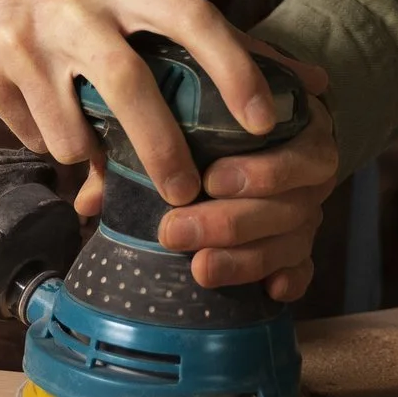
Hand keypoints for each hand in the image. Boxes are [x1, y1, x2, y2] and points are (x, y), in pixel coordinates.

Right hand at [0, 0, 278, 204]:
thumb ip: (222, 36)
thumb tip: (312, 84)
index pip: (193, 18)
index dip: (234, 69)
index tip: (262, 121)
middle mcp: (76, 9)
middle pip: (130, 88)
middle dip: (163, 150)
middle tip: (186, 191)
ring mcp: (26, 44)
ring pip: (73, 136)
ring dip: (95, 155)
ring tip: (102, 143)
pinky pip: (35, 140)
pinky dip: (55, 141)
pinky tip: (56, 116)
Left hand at [77, 52, 338, 300]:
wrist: (241, 116)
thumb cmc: (203, 107)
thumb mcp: (179, 104)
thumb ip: (143, 139)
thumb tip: (88, 200)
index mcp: (288, 115)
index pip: (294, 144)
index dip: (261, 170)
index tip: (211, 181)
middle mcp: (308, 160)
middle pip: (290, 201)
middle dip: (231, 223)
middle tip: (176, 232)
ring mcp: (309, 204)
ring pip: (294, 239)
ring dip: (246, 259)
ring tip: (200, 270)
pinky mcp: (304, 241)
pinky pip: (306, 266)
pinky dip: (291, 280)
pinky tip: (270, 292)